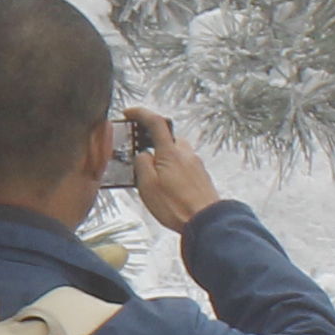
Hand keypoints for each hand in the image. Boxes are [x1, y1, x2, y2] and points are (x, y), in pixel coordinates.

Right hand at [125, 107, 223, 230]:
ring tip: (154, 181)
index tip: (130, 113)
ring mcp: (195, 165)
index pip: (155, 122)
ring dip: (163, 160)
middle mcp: (185, 154)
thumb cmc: (176, 206)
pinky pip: (183, 166)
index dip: (141, 113)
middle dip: (153, 144)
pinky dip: (173, 171)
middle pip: (167, 138)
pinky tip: (168, 189)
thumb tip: (142, 155)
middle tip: (140, 158)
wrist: (205, 221)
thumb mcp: (147, 186)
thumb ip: (141, 164)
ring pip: (175, 153)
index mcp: (170, 152)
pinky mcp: (201, 176)